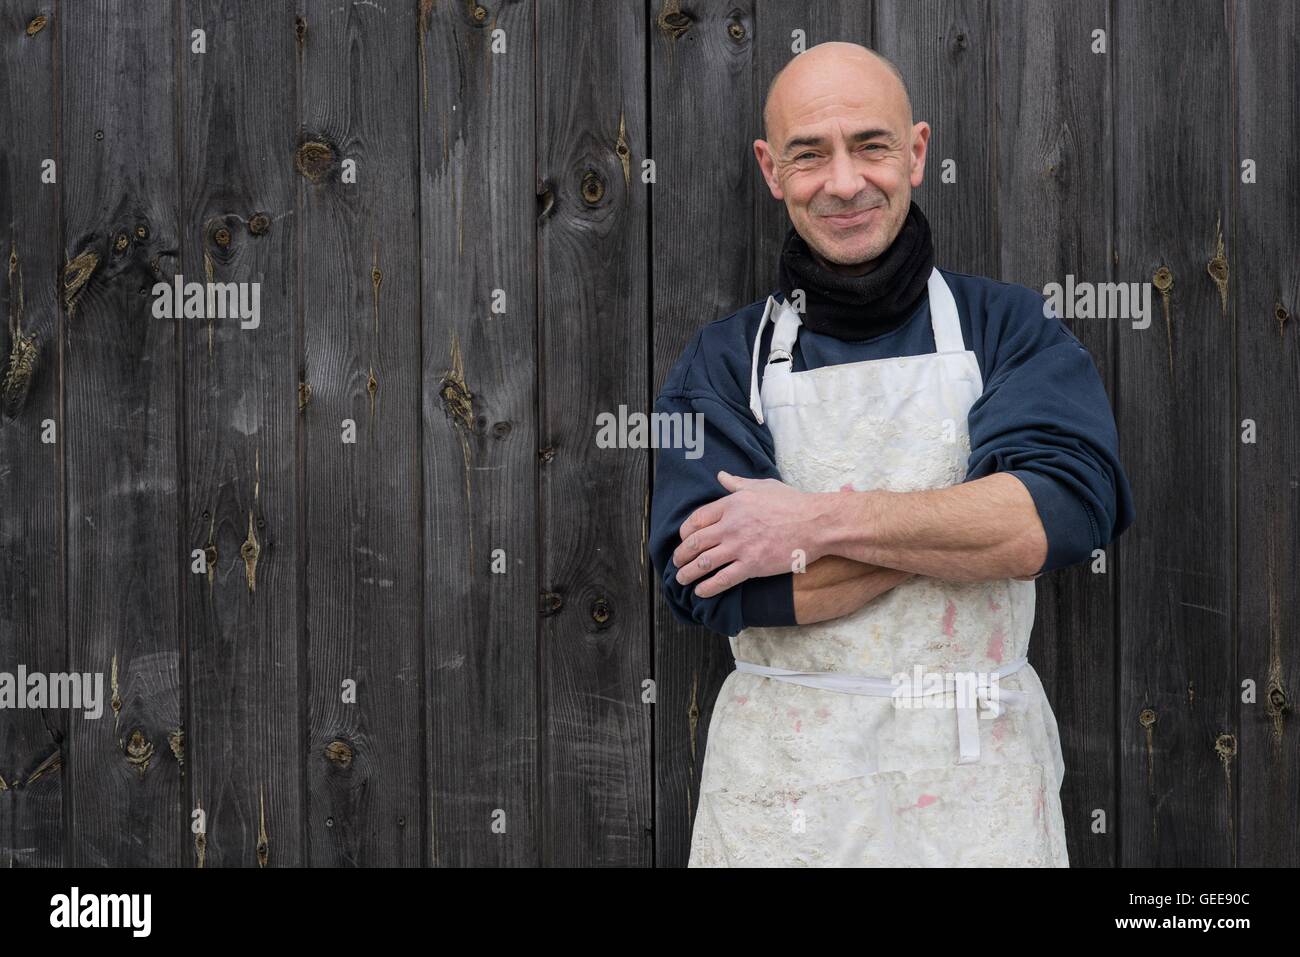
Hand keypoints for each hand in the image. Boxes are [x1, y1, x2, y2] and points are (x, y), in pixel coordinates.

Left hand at [672, 471, 829, 597]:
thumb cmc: (792, 503)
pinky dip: (708, 587)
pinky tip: (700, 592)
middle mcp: (731, 525)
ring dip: (688, 573)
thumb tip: (721, 476)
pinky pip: (723, 579)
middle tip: (676, 563)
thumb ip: (738, 483)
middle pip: (695, 542)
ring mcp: (741, 546)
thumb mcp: (763, 486)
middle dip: (681, 555)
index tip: (684, 539)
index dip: (686, 532)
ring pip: (704, 562)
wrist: (816, 523)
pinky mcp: (752, 566)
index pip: (697, 519)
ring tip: (681, 580)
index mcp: (732, 504)